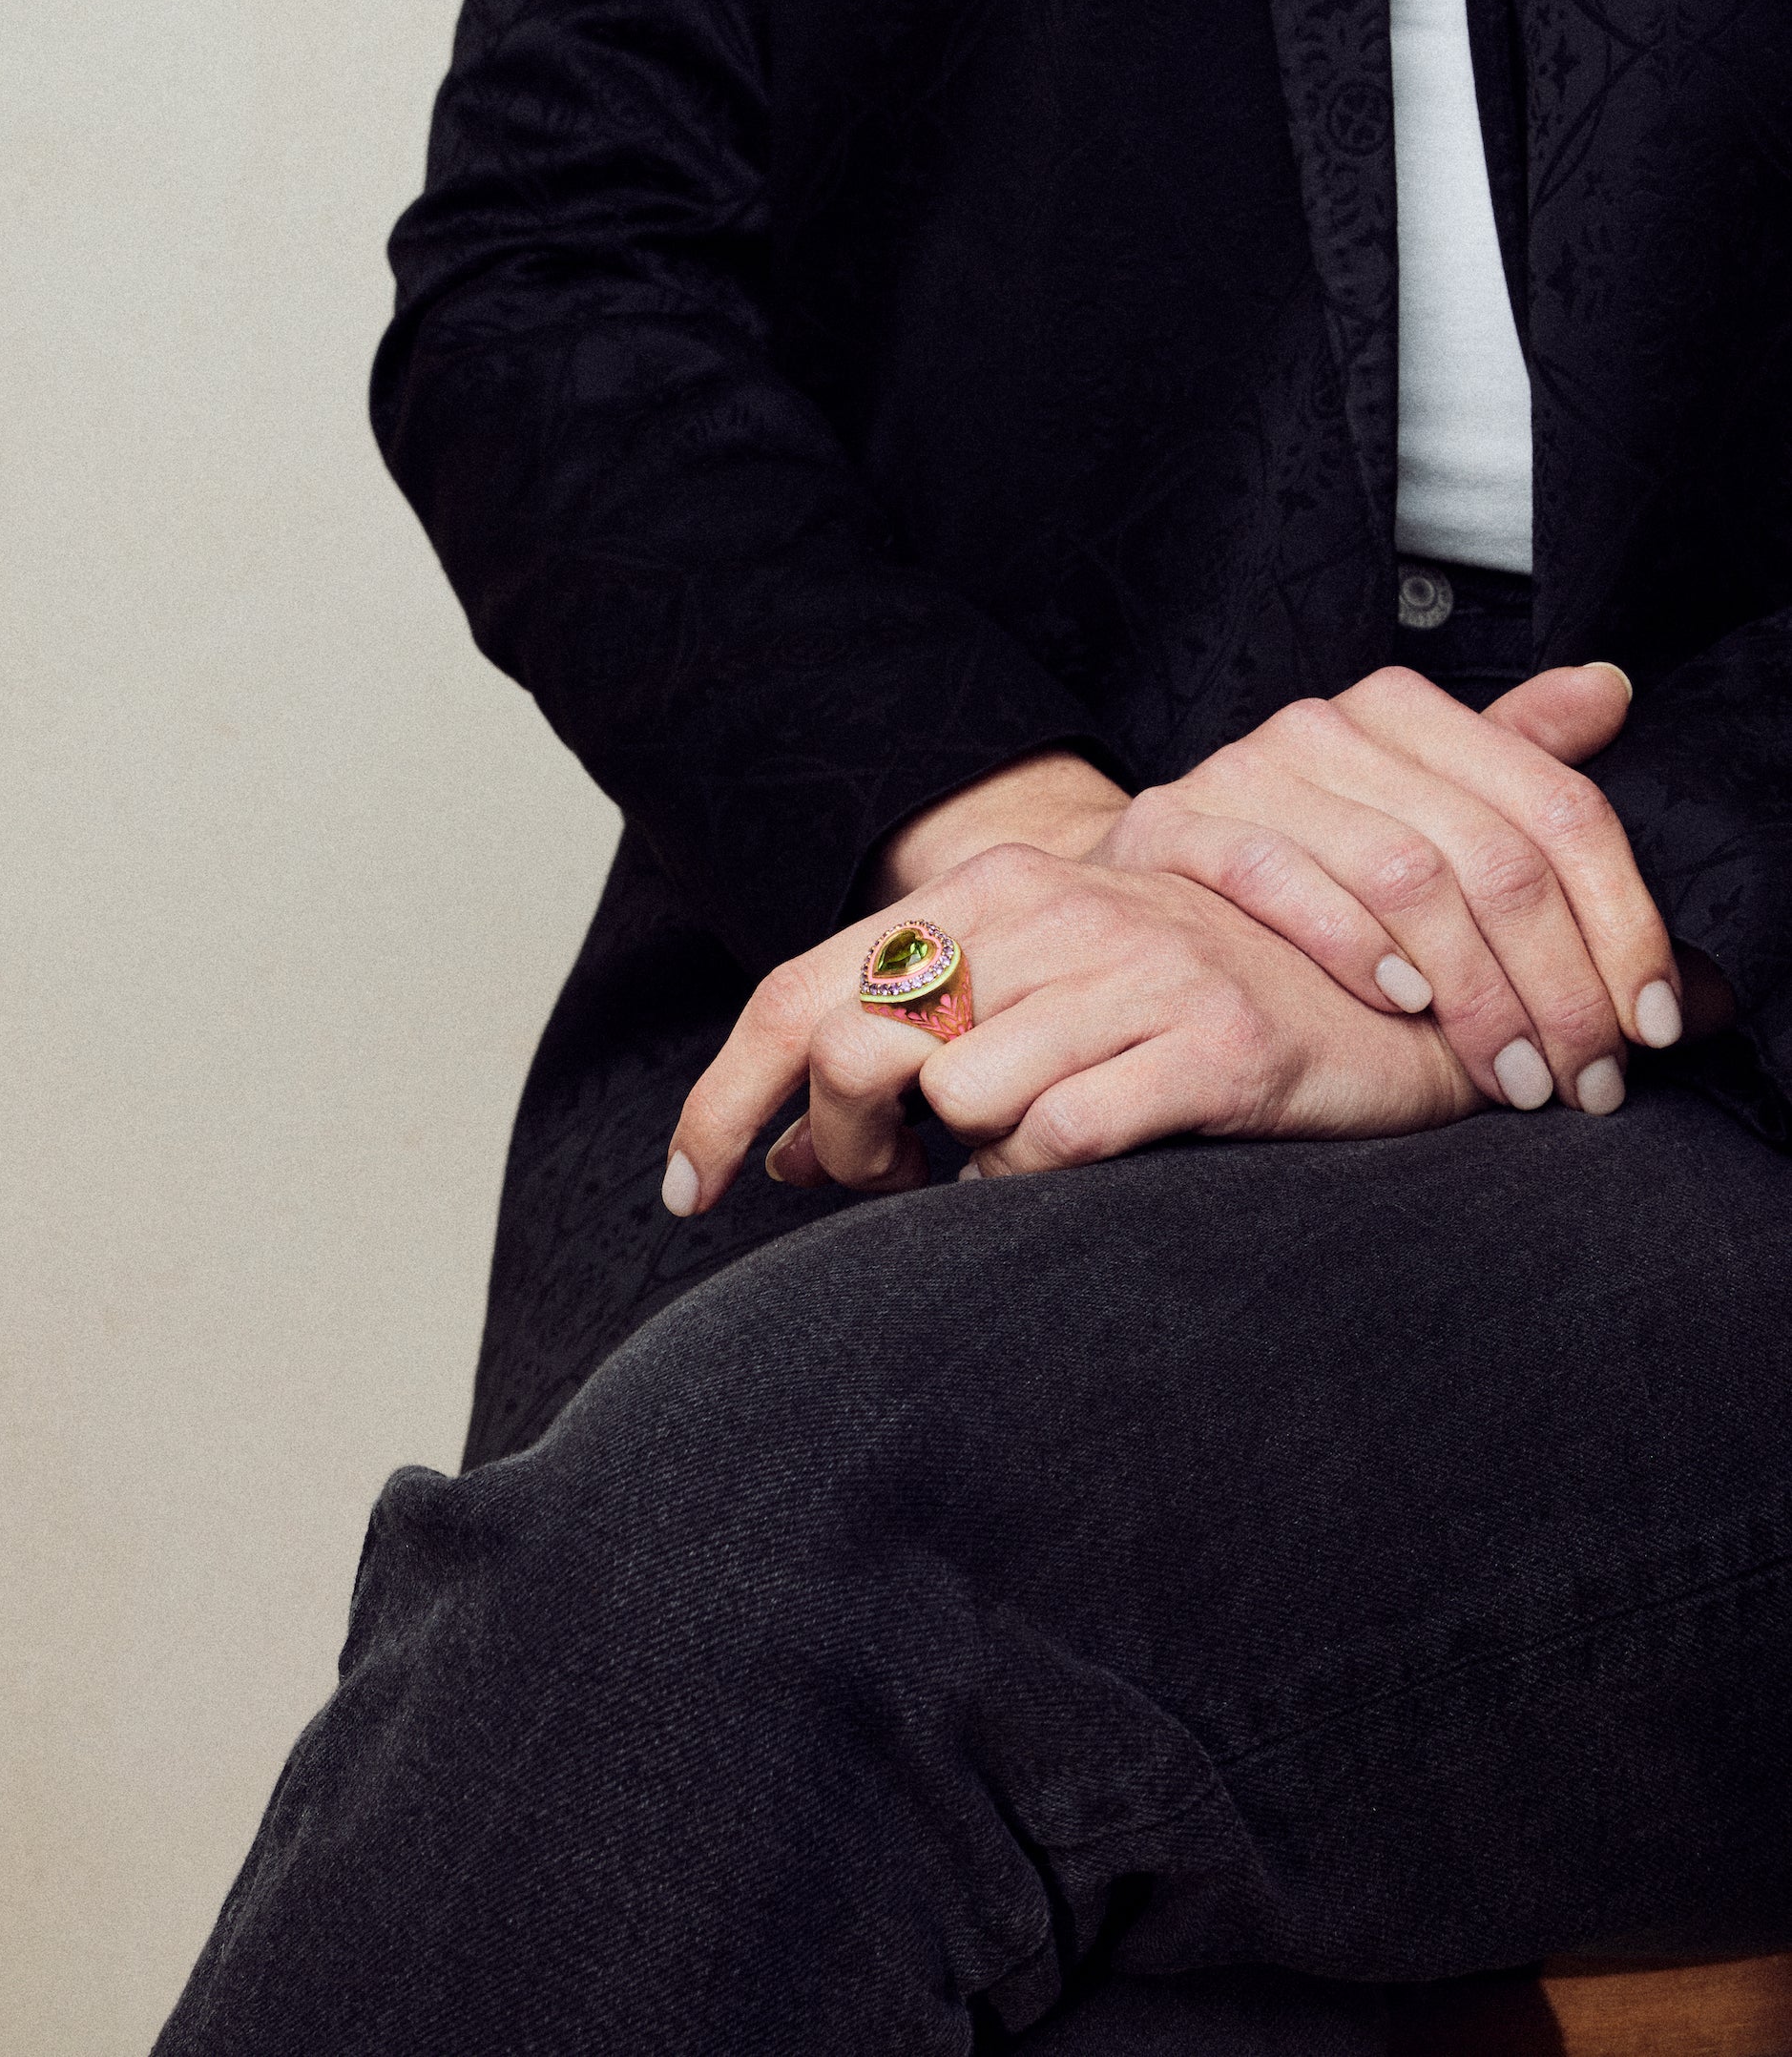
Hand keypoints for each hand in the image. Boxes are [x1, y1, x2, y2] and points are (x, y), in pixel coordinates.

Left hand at [661, 840, 1481, 1218]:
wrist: (1392, 994)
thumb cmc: (1193, 1003)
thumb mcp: (1042, 1003)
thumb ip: (916, 1052)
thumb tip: (786, 1157)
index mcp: (993, 890)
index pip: (799, 990)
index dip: (723, 1100)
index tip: (690, 1190)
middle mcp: (1054, 913)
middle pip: (856, 1048)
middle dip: (846, 1144)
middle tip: (888, 1185)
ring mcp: (1136, 973)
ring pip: (954, 1098)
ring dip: (955, 1169)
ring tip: (1007, 1169)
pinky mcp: (1212, 1046)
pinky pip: (1058, 1141)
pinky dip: (1036, 1184)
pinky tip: (1072, 1179)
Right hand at [887, 664, 1691, 1118]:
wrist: (1130, 899)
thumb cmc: (1300, 885)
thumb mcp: (1428, 829)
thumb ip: (1525, 786)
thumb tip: (1618, 701)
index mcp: (1407, 713)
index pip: (1559, 804)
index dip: (1624, 919)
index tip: (1654, 1018)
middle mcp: (1332, 726)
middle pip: (1495, 851)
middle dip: (1558, 985)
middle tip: (1585, 1073)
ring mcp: (1247, 768)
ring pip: (1403, 868)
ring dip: (1474, 991)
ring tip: (1508, 1073)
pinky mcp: (1175, 822)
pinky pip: (1277, 873)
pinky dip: (1351, 943)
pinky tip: (1400, 1003)